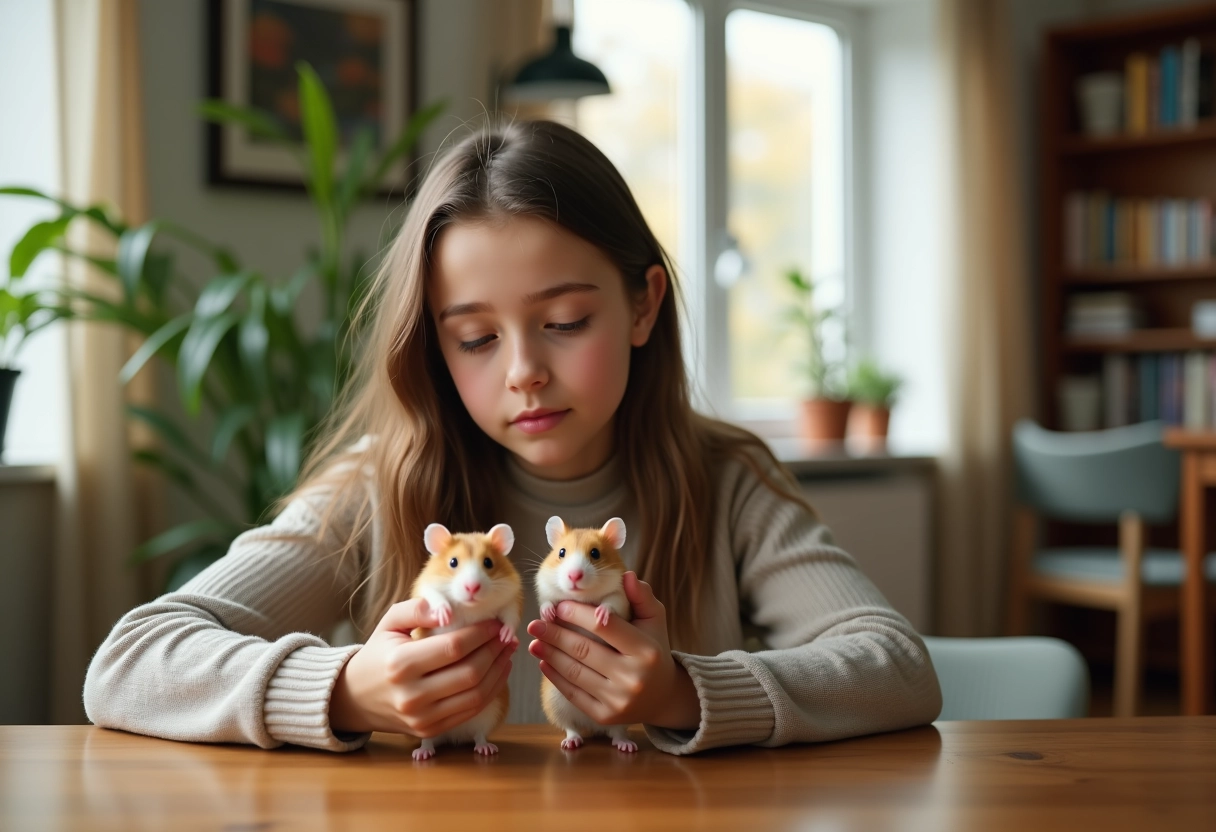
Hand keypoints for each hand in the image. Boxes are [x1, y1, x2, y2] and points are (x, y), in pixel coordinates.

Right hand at [329, 598, 512, 737]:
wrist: (354, 697)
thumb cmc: (378, 653)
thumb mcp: (389, 623)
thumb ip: (417, 608)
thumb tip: (447, 609)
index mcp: (400, 664)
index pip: (453, 647)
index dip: (481, 634)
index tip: (495, 623)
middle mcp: (411, 695)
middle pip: (469, 673)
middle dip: (495, 651)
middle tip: (507, 636)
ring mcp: (421, 718)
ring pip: (475, 695)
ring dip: (499, 671)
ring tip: (507, 652)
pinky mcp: (429, 730)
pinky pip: (470, 711)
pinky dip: (491, 690)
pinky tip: (497, 671)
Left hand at [526, 571, 700, 729]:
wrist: (663, 697)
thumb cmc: (654, 649)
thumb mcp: (654, 620)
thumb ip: (641, 596)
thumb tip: (626, 576)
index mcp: (645, 649)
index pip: (603, 625)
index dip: (577, 613)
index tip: (558, 606)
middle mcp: (633, 677)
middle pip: (583, 649)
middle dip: (555, 634)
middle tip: (535, 623)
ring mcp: (618, 700)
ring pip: (574, 672)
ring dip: (549, 654)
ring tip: (534, 641)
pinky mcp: (605, 716)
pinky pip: (573, 694)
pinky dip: (555, 677)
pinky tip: (544, 662)